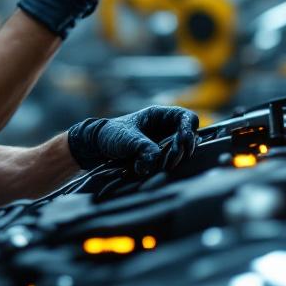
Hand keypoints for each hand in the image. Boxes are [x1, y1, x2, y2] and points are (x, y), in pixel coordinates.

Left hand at [67, 105, 199, 175]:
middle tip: (170, 160)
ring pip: (181, 150)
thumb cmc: (110, 135)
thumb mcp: (126, 139)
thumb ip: (143, 148)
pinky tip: (159, 170)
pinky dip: (168, 165)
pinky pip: (171, 161)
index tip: (183, 142)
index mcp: (159, 115)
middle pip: (188, 136)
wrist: (95, 147)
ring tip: (164, 166)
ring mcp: (163, 142)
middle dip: (183, 148)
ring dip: (177, 158)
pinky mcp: (158, 157)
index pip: (187, 118)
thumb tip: (155, 161)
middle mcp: (165, 127)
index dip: (189, 130)